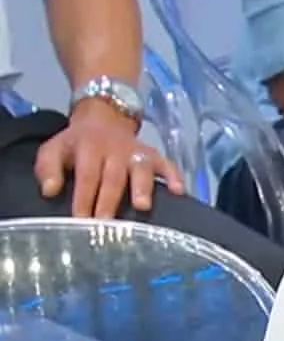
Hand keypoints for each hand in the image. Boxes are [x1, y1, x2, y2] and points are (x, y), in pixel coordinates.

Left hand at [37, 101, 183, 217]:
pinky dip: (174, 176)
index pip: (87, 175)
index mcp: (89, 148)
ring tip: (142, 206)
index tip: (81, 220)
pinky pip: (167, 164)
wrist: (103, 116)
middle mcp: (115, 150)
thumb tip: (50, 191)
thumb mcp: (54, 148)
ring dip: (142, 187)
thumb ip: (47, 168)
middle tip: (106, 223)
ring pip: (141, 169)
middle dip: (109, 200)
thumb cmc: (78, 143)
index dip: (84, 197)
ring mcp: (137, 152)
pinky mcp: (154, 155)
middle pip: (113, 177)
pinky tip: (179, 191)